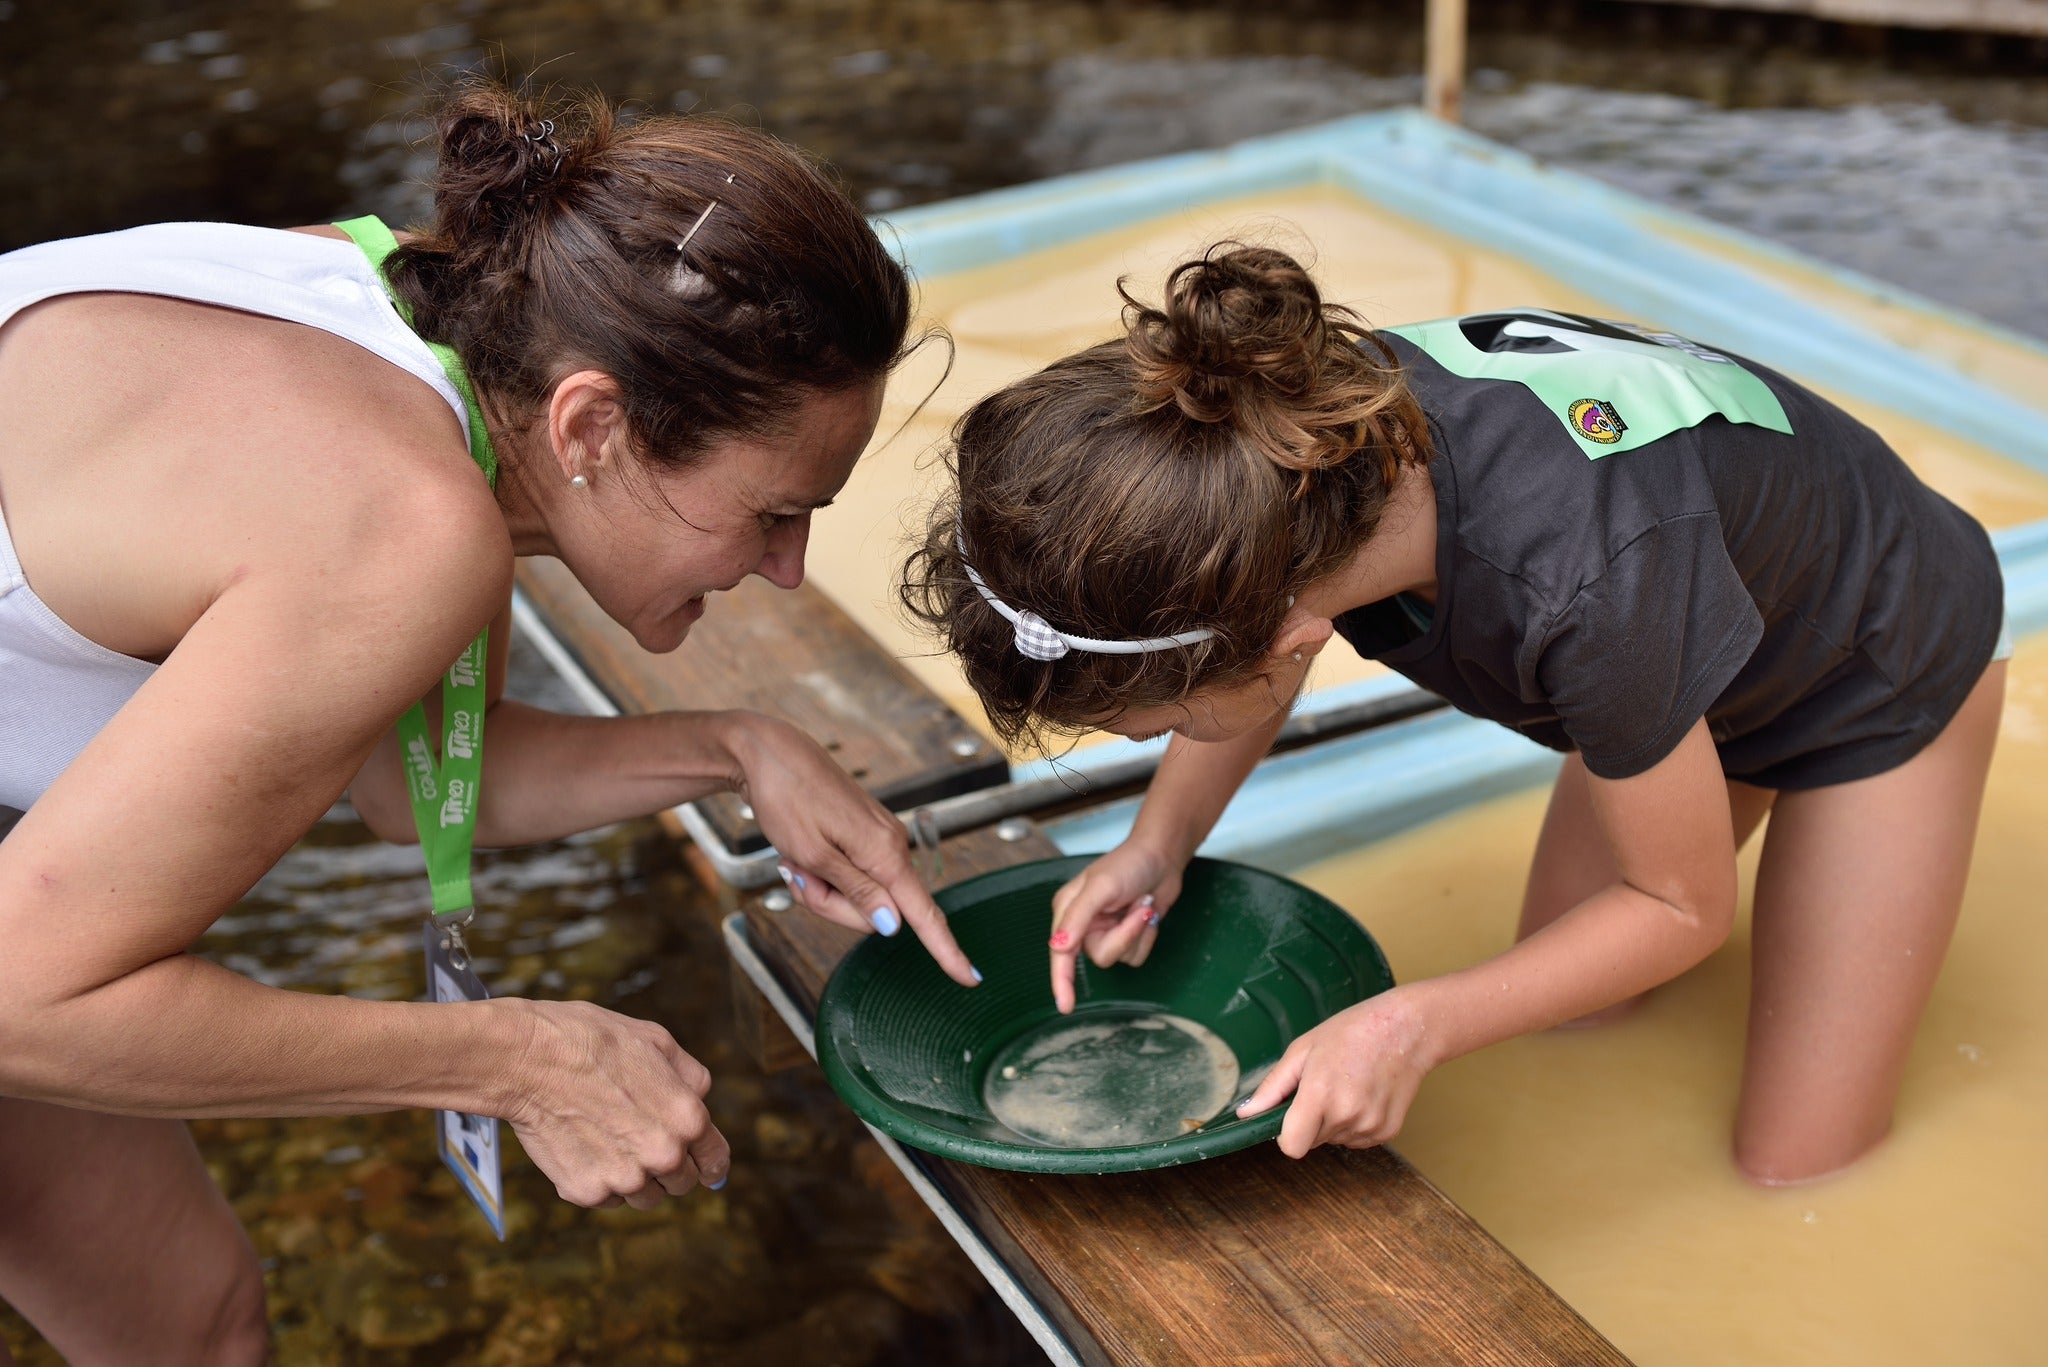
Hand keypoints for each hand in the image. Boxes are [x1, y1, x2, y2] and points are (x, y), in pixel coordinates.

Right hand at [505, 999, 731, 1209]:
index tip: (706, 1169)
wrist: (528, 1060)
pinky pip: (606, 1198)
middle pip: (681, 1183)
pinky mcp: (586, 1192)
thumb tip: (702, 1098)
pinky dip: (600, 1181)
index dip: (710, 1163)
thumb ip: (689, 1076)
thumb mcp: (657, 1041)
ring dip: (636, 1178)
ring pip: (645, 1197)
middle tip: (643, 1141)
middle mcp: (662, 1156)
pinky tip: (584, 1146)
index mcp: (687, 1119)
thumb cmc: (592, 1041)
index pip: (715, 1160)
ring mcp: (624, 1179)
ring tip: (611, 1141)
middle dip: (669, 1167)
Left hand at [727, 715, 979, 986]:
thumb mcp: (813, 855)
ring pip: (856, 895)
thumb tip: (893, 925)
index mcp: (884, 852)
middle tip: (796, 873)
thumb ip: (856, 893)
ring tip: (795, 857)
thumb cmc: (786, 800)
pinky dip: (821, 873)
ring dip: (820, 888)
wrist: (769, 753)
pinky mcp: (864, 835)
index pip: (922, 913)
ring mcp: (878, 839)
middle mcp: (890, 845)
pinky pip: (849, 874)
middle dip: (830, 905)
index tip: (971, 978)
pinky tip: (800, 852)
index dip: (945, 950)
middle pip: (875, 911)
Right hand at [1046, 840, 1185, 1013]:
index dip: (1061, 982)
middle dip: (1124, 936)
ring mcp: (1107, 932)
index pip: (1060, 953)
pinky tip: (1147, 912)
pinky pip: (1136, 955)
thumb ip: (1077, 917)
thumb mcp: (1099, 887)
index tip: (1065, 1006)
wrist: (1162, 857)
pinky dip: (1147, 936)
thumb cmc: (1128, 864)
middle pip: (1100, 956)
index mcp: (1067, 911)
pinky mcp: (1127, 937)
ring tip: (1142, 905)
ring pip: (1120, 958)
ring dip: (1137, 933)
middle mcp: (1084, 926)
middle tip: (1138, 910)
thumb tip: (1058, 947)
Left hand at [1233, 987, 1433, 1158]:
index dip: (1286, 1135)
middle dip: (1310, 1120)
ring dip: (1334, 1121)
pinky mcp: (1388, 1132)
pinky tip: (1365, 1093)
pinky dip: (1356, 1123)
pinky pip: (1358, 1139)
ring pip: (1334, 1140)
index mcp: (1320, 1094)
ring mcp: (1370, 1127)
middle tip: (1326, 1084)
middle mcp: (1347, 1116)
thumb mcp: (1303, 1049)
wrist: (1407, 1029)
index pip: (1292, 1147)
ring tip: (1348, 1085)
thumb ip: (1273, 1086)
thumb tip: (1246, 1113)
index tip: (1289, 1117)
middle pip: (1312, 1140)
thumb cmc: (1352, 1032)